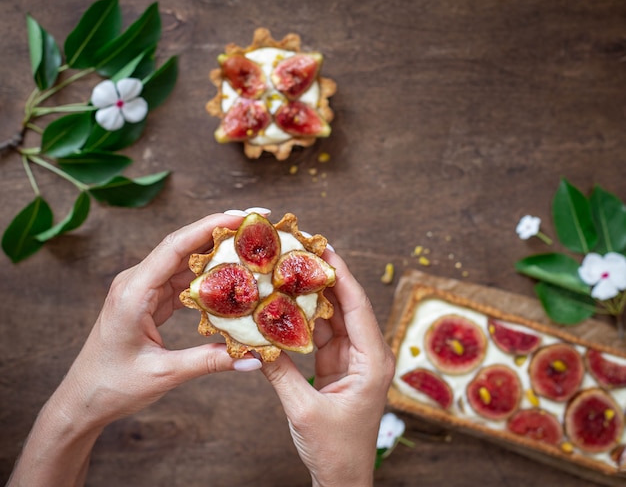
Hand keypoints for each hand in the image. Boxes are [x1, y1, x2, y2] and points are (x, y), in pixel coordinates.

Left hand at [8, 212, 261, 486]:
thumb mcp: (164, 374)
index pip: (176, 246)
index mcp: (134, 291)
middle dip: (220, 231)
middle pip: (183, 245)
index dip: (211, 226)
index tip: (243, 216)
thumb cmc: (113, 386)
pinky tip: (231, 274)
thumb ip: (209, 361)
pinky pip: (183, 279)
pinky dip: (208, 275)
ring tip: (251, 246)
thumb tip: (254, 359)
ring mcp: (143, 288)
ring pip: (185, 260)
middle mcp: (137, 281)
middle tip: (257, 224)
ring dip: (217, 252)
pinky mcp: (150, 299)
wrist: (83, 400)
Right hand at [261, 250, 395, 486]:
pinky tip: (285, 304)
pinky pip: (319, 335)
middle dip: (324, 277)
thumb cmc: (335, 450)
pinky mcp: (336, 366)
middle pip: (345, 306)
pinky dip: (302, 320)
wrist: (342, 479)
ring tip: (290, 269)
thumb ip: (279, 373)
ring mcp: (351, 359)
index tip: (324, 247)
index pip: (357, 307)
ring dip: (311, 296)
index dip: (341, 274)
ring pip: (331, 318)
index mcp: (373, 361)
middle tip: (301, 250)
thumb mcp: (304, 410)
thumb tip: (253, 340)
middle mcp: (367, 354)